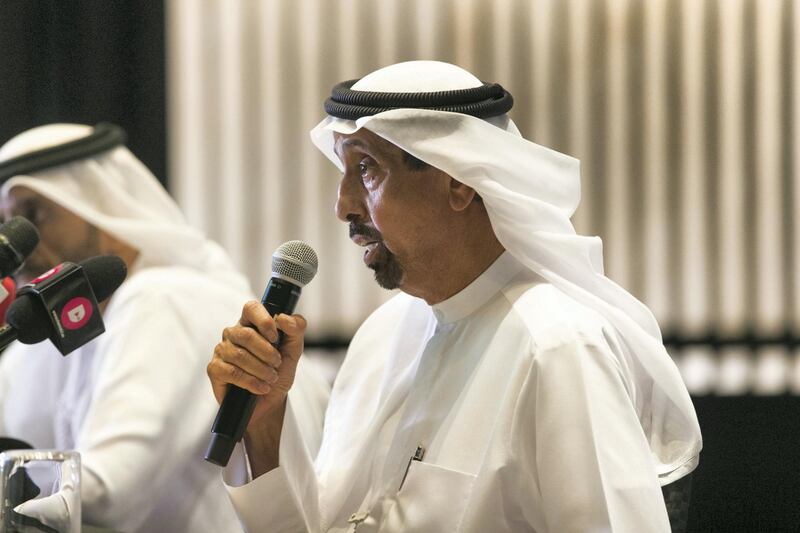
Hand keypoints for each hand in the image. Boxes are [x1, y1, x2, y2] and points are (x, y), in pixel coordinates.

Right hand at [207, 300, 306, 429]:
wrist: (270, 400)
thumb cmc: (279, 371)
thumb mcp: (294, 349)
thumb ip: (296, 329)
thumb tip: (284, 318)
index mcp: (251, 323)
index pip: (251, 308)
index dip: (264, 321)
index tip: (275, 338)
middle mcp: (233, 333)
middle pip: (247, 335)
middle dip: (267, 353)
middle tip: (277, 365)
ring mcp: (222, 350)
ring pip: (240, 355)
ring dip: (261, 369)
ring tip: (271, 378)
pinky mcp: (215, 369)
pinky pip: (232, 372)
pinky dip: (251, 382)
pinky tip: (260, 387)